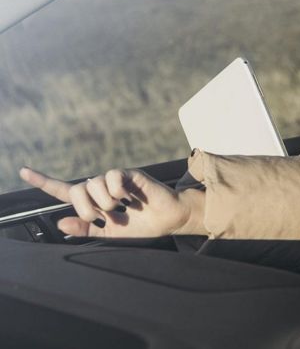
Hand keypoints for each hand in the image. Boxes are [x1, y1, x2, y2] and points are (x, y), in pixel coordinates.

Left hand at [19, 167, 204, 237]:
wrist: (168, 220)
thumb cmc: (142, 226)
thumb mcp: (109, 234)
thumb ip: (85, 229)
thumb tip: (61, 223)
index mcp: (93, 203)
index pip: (64, 191)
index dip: (43, 182)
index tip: (24, 171)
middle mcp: (100, 189)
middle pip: (76, 190)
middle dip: (84, 207)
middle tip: (99, 217)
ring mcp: (114, 181)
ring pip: (92, 183)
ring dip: (102, 202)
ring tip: (118, 209)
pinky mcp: (129, 175)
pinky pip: (111, 177)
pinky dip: (115, 190)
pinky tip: (126, 198)